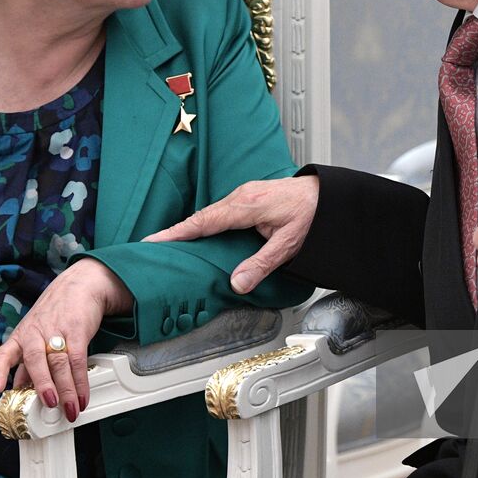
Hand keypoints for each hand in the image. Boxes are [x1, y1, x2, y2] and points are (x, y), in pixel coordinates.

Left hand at [0, 258, 132, 422]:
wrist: (78, 285)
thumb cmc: (53, 313)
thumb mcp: (33, 335)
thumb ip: (26, 363)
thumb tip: (19, 390)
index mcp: (20, 337)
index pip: (2, 354)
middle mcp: (35, 334)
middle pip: (35, 360)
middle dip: (42, 383)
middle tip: (50, 403)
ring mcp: (56, 331)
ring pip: (59, 363)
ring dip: (66, 389)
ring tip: (70, 409)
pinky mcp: (76, 329)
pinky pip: (78, 359)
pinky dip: (81, 381)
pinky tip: (81, 396)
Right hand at [142, 176, 318, 293]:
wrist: (327, 194)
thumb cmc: (312, 214)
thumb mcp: (288, 244)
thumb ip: (261, 265)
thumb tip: (237, 283)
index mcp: (246, 206)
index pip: (204, 222)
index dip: (177, 233)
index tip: (154, 241)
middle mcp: (240, 197)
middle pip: (201, 217)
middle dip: (175, 232)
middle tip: (151, 246)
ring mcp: (243, 194)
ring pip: (210, 213)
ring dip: (190, 227)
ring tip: (169, 243)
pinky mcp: (248, 197)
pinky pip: (219, 211)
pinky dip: (204, 223)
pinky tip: (200, 234)